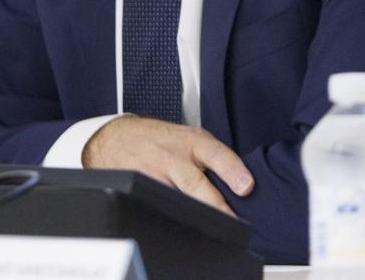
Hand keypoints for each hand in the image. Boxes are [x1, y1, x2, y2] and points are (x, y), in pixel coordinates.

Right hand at [82, 116, 253, 214]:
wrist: (118, 137)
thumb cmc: (162, 140)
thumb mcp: (191, 138)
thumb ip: (212, 158)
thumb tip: (239, 185)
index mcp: (193, 142)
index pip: (217, 154)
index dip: (232, 171)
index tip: (246, 187)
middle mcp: (173, 157)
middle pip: (194, 184)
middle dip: (213, 204)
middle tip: (230, 219)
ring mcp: (153, 175)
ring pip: (174, 199)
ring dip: (192, 214)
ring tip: (209, 227)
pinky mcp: (137, 189)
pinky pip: (156, 207)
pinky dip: (168, 216)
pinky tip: (179, 224)